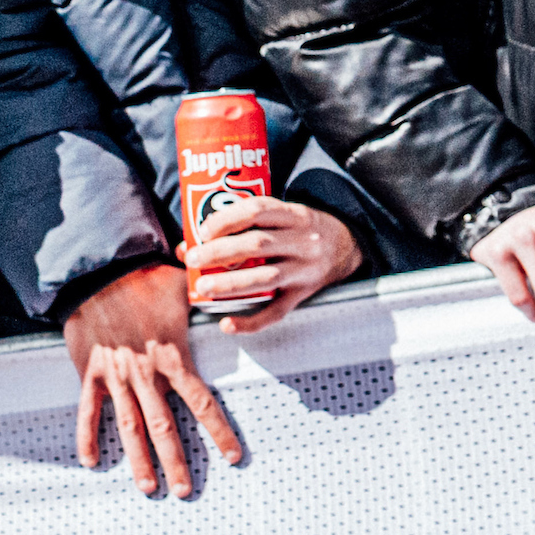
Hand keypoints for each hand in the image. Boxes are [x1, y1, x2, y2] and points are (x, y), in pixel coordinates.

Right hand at [62, 261, 241, 498]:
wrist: (98, 272)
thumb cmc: (144, 279)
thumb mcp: (185, 288)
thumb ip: (208, 301)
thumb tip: (233, 294)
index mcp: (174, 358)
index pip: (202, 403)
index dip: (219, 431)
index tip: (233, 456)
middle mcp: (146, 375)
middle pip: (164, 427)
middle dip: (176, 461)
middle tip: (185, 491)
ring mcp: (116, 377)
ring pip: (129, 426)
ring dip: (139, 460)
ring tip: (148, 488)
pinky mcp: (90, 373)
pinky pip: (88, 410)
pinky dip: (88, 437)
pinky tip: (91, 462)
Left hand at [185, 193, 365, 334]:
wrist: (348, 246)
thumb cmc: (299, 229)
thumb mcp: (282, 216)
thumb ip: (241, 225)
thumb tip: (185, 246)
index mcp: (295, 215)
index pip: (258, 210)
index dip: (227, 218)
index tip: (203, 230)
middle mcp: (304, 240)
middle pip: (258, 244)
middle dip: (220, 252)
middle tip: (194, 259)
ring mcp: (305, 269)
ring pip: (266, 278)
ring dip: (230, 284)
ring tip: (202, 288)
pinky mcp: (304, 294)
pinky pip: (277, 312)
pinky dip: (250, 322)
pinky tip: (226, 324)